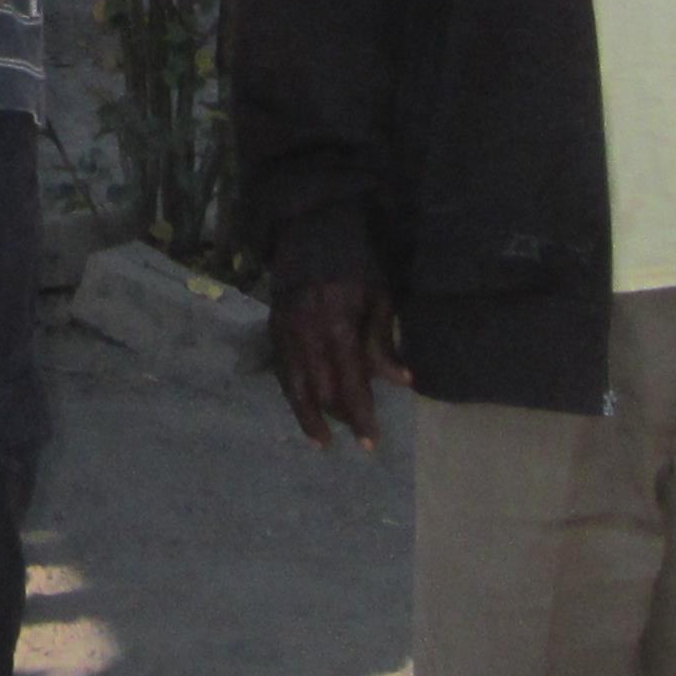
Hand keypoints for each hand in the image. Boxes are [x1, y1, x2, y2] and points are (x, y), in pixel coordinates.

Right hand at [268, 277, 408, 451]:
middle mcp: (307, 336)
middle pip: (321, 392)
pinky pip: (282, 370)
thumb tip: (402, 382)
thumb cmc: (355, 265)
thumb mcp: (378, 299)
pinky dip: (292, 393)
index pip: (350, 385)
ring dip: (308, 416)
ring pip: (293, 387)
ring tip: (320, 440)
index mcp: (337, 327)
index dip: (361, 416)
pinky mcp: (273, 328)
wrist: (312, 231)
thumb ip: (383, 343)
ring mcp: (285, 332)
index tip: (370, 443)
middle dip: (339, 418)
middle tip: (354, 436)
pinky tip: (302, 407)